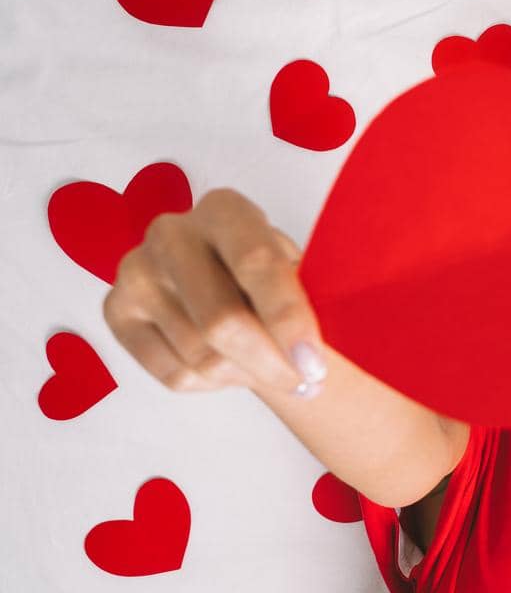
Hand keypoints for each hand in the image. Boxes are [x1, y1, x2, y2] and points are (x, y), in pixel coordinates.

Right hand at [102, 188, 328, 398]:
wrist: (227, 284)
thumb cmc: (271, 276)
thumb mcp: (298, 271)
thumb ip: (302, 299)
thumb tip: (306, 358)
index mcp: (225, 209)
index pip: (256, 263)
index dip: (288, 319)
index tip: (313, 364)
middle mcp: (171, 233)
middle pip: (220, 321)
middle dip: (270, 364)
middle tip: (305, 384)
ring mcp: (136, 272)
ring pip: (201, 356)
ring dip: (247, 374)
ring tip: (268, 365)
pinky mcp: (115, 311)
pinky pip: (175, 374)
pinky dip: (215, 383)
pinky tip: (232, 366)